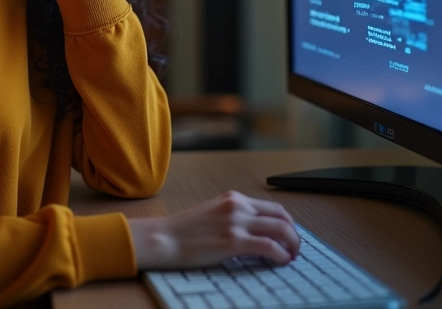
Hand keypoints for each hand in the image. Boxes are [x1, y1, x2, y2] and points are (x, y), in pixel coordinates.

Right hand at [128, 191, 299, 270]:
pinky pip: (269, 247)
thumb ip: (234, 217)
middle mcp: (237, 206)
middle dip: (295, 234)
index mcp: (233, 198)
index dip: (288, 224)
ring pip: (280, 229)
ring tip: (292, 257)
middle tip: (295, 249)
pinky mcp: (233, 241)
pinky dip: (281, 255)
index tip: (290, 237)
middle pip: (282, 216)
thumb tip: (257, 233)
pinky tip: (281, 262)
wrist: (165, 238)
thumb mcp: (213, 214)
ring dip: (292, 245)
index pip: (273, 207)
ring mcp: (235, 222)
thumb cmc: (185, 231)